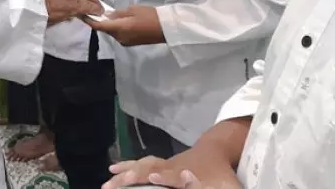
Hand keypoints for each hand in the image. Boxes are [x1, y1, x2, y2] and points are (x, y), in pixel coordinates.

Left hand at [86, 5, 164, 45]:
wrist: (165, 28)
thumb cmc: (150, 15)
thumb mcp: (132, 10)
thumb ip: (117, 14)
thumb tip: (106, 15)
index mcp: (119, 29)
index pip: (99, 26)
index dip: (89, 21)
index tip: (82, 14)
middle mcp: (119, 38)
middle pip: (105, 29)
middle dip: (99, 21)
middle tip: (95, 10)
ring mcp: (124, 42)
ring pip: (112, 32)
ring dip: (108, 24)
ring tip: (107, 13)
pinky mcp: (130, 43)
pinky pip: (118, 34)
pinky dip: (116, 28)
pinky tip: (119, 21)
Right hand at [104, 119, 248, 188]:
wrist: (214, 149)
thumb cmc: (221, 172)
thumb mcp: (228, 185)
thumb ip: (215, 186)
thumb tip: (201, 183)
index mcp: (187, 174)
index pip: (172, 175)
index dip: (162, 176)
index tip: (150, 176)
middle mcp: (171, 167)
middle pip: (149, 170)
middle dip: (132, 176)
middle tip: (112, 184)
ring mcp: (164, 164)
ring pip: (141, 166)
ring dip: (124, 173)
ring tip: (107, 183)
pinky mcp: (160, 164)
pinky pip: (139, 164)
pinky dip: (126, 167)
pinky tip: (114, 169)